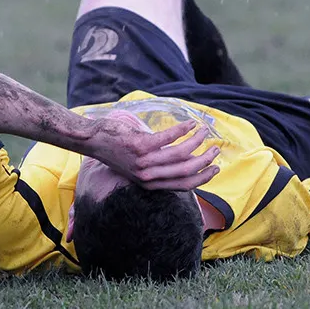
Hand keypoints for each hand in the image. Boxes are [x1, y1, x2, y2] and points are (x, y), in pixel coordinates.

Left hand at [84, 112, 219, 190]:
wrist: (94, 142)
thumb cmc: (118, 151)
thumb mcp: (140, 165)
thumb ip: (160, 165)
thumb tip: (185, 159)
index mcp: (150, 183)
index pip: (184, 185)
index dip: (203, 177)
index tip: (215, 168)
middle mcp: (149, 175)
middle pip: (186, 171)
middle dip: (205, 160)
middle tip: (215, 149)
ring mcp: (145, 161)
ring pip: (180, 153)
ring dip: (196, 141)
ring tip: (204, 131)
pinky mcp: (141, 145)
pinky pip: (169, 137)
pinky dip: (183, 129)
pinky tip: (191, 123)